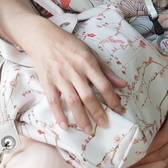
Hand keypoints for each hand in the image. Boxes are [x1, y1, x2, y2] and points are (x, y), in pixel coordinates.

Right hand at [9, 15, 128, 134]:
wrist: (44, 38)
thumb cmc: (70, 45)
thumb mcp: (91, 53)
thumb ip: (107, 70)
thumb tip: (123, 85)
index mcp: (88, 63)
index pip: (104, 85)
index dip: (112, 99)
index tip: (118, 110)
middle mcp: (75, 72)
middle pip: (89, 96)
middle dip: (97, 112)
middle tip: (104, 124)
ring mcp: (60, 78)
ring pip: (73, 101)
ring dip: (81, 117)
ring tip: (88, 130)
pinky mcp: (47, 82)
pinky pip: (54, 101)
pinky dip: (59, 114)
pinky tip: (65, 125)